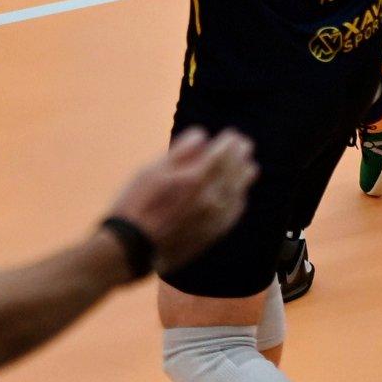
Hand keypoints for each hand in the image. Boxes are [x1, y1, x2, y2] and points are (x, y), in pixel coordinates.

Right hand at [106, 127, 256, 273]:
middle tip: (244, 145)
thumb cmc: (136, 204)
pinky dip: (240, 198)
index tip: (232, 135)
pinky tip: (239, 194)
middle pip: (236, 171)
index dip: (230, 142)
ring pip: (239, 191)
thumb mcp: (150, 170)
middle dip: (241, 155)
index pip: (222, 154)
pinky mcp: (214, 233)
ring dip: (244, 176)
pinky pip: (235, 211)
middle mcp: (211, 197)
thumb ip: (179, 152)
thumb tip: (202, 136)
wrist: (133, 247)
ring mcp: (215, 217)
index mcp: (194, 178)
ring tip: (248, 166)